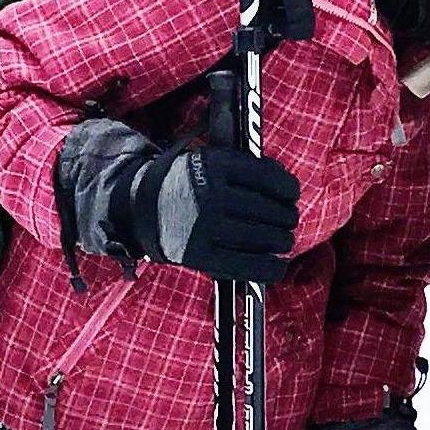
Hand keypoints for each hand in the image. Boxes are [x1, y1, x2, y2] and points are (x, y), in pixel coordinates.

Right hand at [57, 119, 299, 283]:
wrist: (138, 207)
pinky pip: (246, 265)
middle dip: (287, 218)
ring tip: (282, 241)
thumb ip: (245, 169)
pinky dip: (270, 268)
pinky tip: (278, 265)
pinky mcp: (199, 254)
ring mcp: (206, 226)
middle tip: (288, 221)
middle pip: (271, 211)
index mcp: (216, 166)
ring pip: (265, 238)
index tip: (292, 195)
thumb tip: (286, 187)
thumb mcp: (209, 161)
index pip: (269, 178)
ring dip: (282, 241)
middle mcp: (212, 195)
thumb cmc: (184, 184)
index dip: (288, 189)